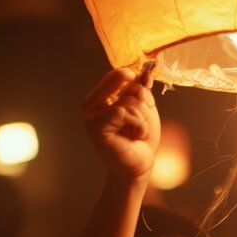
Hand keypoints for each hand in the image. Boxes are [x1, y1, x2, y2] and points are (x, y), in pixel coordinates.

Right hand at [82, 68, 160, 183]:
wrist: (140, 165)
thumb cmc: (140, 138)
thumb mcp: (144, 107)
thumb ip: (142, 88)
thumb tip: (146, 71)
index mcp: (100, 96)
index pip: (119, 74)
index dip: (136, 82)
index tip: (144, 98)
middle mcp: (92, 104)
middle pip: (126, 83)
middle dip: (142, 103)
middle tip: (138, 123)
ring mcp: (91, 116)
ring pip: (128, 100)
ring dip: (141, 118)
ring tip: (136, 132)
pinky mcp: (95, 128)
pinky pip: (124, 112)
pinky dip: (138, 125)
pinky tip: (134, 137)